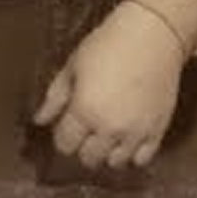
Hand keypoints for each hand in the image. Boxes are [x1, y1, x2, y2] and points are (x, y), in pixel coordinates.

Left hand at [32, 2, 184, 170]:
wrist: (152, 34)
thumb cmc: (108, 44)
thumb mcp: (73, 65)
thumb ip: (55, 98)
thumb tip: (39, 121)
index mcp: (84, 110)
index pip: (65, 144)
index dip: (62, 136)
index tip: (67, 124)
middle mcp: (110, 127)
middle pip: (88, 158)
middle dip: (83, 146)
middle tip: (87, 129)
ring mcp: (135, 132)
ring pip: (115, 163)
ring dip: (107, 152)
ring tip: (107, 134)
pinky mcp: (157, 130)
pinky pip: (142, 160)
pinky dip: (132, 154)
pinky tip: (128, 138)